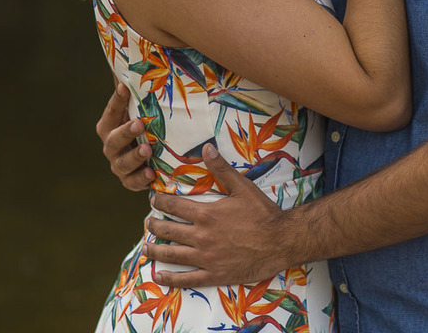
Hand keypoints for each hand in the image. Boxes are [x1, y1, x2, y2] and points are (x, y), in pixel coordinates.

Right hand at [97, 83, 154, 190]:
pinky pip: (133, 183)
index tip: (126, 87)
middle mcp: (111, 145)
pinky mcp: (130, 181)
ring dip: (134, 156)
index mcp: (110, 125)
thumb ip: (137, 88)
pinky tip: (151, 174)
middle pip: (113, 139)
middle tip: (138, 124)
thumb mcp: (141, 109)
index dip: (118, 99)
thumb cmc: (146, 127)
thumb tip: (142, 51)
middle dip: (125, 132)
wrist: (152, 160)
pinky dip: (141, 180)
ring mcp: (119, 165)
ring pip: (122, 163)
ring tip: (147, 149)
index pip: (112, 110)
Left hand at [143, 144, 300, 286]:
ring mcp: (207, 258)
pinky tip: (159, 275)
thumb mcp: (242, 187)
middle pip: (168, 231)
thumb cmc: (262, 213)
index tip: (153, 200)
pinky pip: (187, 279)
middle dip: (154, 226)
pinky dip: (171, 279)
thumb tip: (206, 148)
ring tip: (146, 247)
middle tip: (147, 223)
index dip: (159, 202)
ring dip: (156, 251)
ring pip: (172, 255)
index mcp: (206, 214)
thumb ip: (221, 169)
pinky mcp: (215, 275)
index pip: (173, 207)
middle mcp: (202, 237)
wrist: (282, 242)